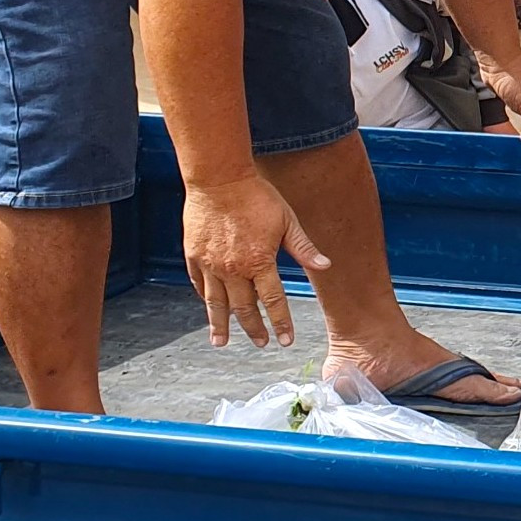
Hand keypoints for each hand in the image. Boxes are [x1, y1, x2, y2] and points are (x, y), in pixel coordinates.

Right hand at [183, 174, 330, 348]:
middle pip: (244, 308)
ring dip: (220, 325)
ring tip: (221, 342)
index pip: (273, 301)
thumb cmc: (256, 196)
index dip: (280, 323)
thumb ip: (303, 248)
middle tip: (261, 342)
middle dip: (254, 329)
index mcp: (259, 262)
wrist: (219, 178)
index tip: (286, 340)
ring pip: (216, 304)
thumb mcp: (287, 221)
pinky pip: (199, 285)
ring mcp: (210, 264)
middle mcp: (233, 269)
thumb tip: (326, 265)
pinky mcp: (194, 256)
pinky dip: (205, 299)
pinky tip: (209, 308)